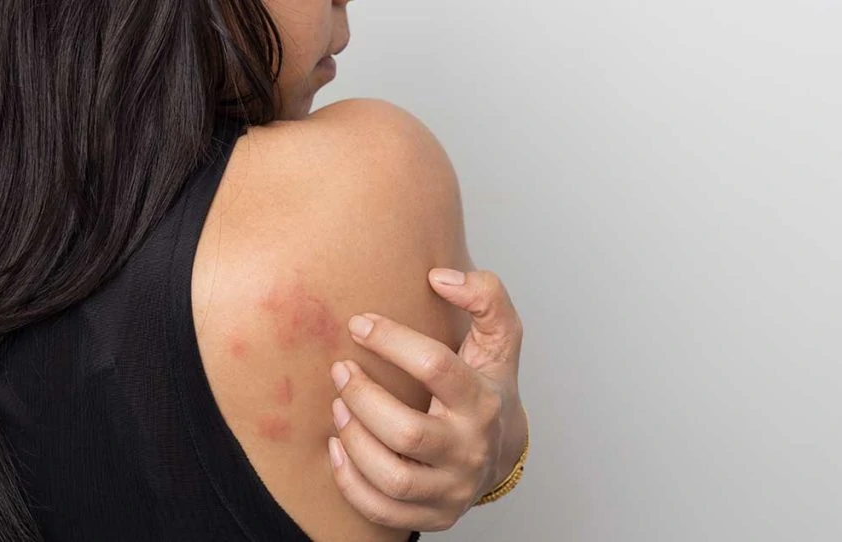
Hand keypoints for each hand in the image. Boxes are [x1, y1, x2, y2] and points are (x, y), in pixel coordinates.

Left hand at [327, 268, 528, 530]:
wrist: (503, 449)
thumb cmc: (489, 386)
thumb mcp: (500, 339)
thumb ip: (485, 296)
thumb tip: (441, 276)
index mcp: (483, 401)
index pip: (435, 366)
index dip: (391, 341)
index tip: (359, 323)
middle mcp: (470, 449)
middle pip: (406, 431)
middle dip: (363, 398)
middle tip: (341, 371)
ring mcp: (452, 488)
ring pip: (392, 477)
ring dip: (354, 440)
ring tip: (339, 408)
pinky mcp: (434, 515)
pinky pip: (383, 510)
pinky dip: (351, 483)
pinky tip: (339, 449)